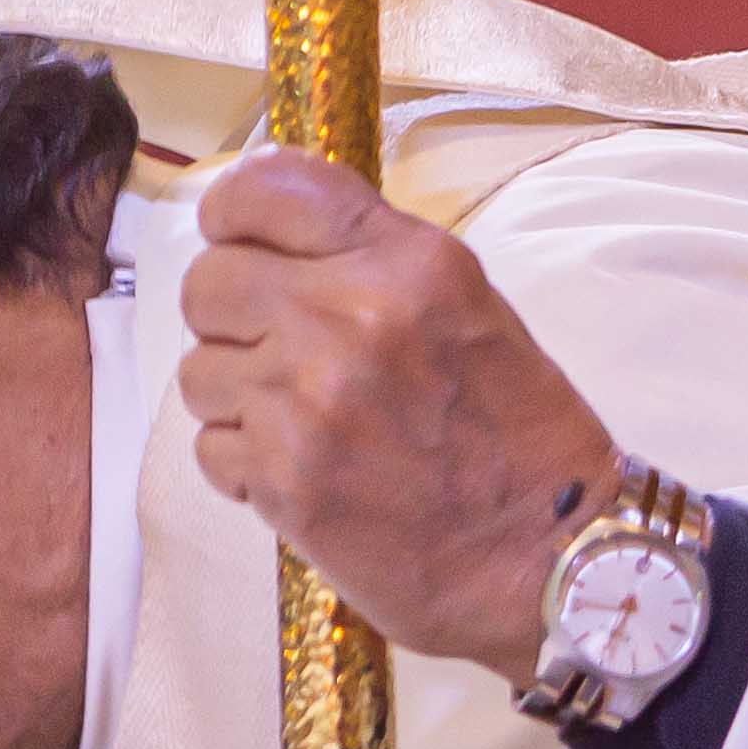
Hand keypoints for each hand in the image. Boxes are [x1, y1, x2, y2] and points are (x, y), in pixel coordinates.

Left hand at [177, 147, 624, 685]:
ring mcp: (308, 400)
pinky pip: (210, 447)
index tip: (236, 238)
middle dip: (231, 316)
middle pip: (210, 281)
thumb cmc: (517, 435)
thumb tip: (266, 235)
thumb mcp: (465, 308)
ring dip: (237, 397)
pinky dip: (245, 464)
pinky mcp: (283, 478)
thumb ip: (370, 261)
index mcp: (408, 263)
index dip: (233, 215)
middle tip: (277, 351)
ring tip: (306, 422)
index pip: (266, 190)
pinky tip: (307, 471)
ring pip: (199, 370)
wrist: (548, 558)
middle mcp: (350, 317)